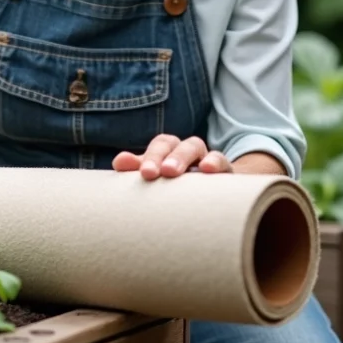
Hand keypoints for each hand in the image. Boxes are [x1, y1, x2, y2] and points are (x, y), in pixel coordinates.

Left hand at [112, 135, 232, 179]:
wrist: (214, 198)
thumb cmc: (179, 187)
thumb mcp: (160, 178)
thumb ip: (140, 169)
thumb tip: (118, 162)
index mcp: (170, 151)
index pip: (159, 145)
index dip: (149, 156)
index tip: (141, 173)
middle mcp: (187, 151)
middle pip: (174, 144)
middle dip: (160, 156)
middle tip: (150, 173)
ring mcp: (206, 159)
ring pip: (195, 146)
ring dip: (182, 156)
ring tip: (172, 171)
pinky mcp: (224, 172)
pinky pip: (222, 162)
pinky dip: (215, 162)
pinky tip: (207, 170)